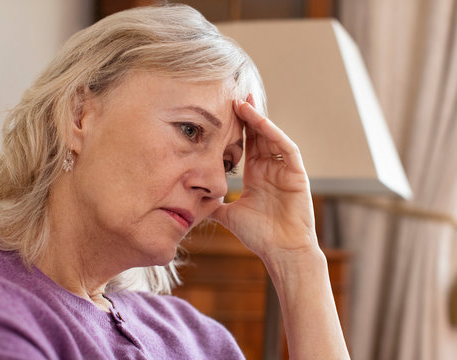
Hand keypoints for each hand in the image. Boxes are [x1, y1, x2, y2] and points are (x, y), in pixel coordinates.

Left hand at [211, 95, 318, 259]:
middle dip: (247, 116)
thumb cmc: (260, 235)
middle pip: (258, 135)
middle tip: (233, 96)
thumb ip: (215, 205)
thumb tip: (195, 203)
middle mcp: (270, 169)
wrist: (281, 251)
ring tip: (243, 103)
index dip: (236, 128)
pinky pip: (286, 148)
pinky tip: (260, 121)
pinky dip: (274, 134)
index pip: (246, 145)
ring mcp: (284, 170)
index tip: (222, 112)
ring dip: (258, 120)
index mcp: (256, 175)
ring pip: (271, 137)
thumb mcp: (230, 215)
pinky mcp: (297, 173)